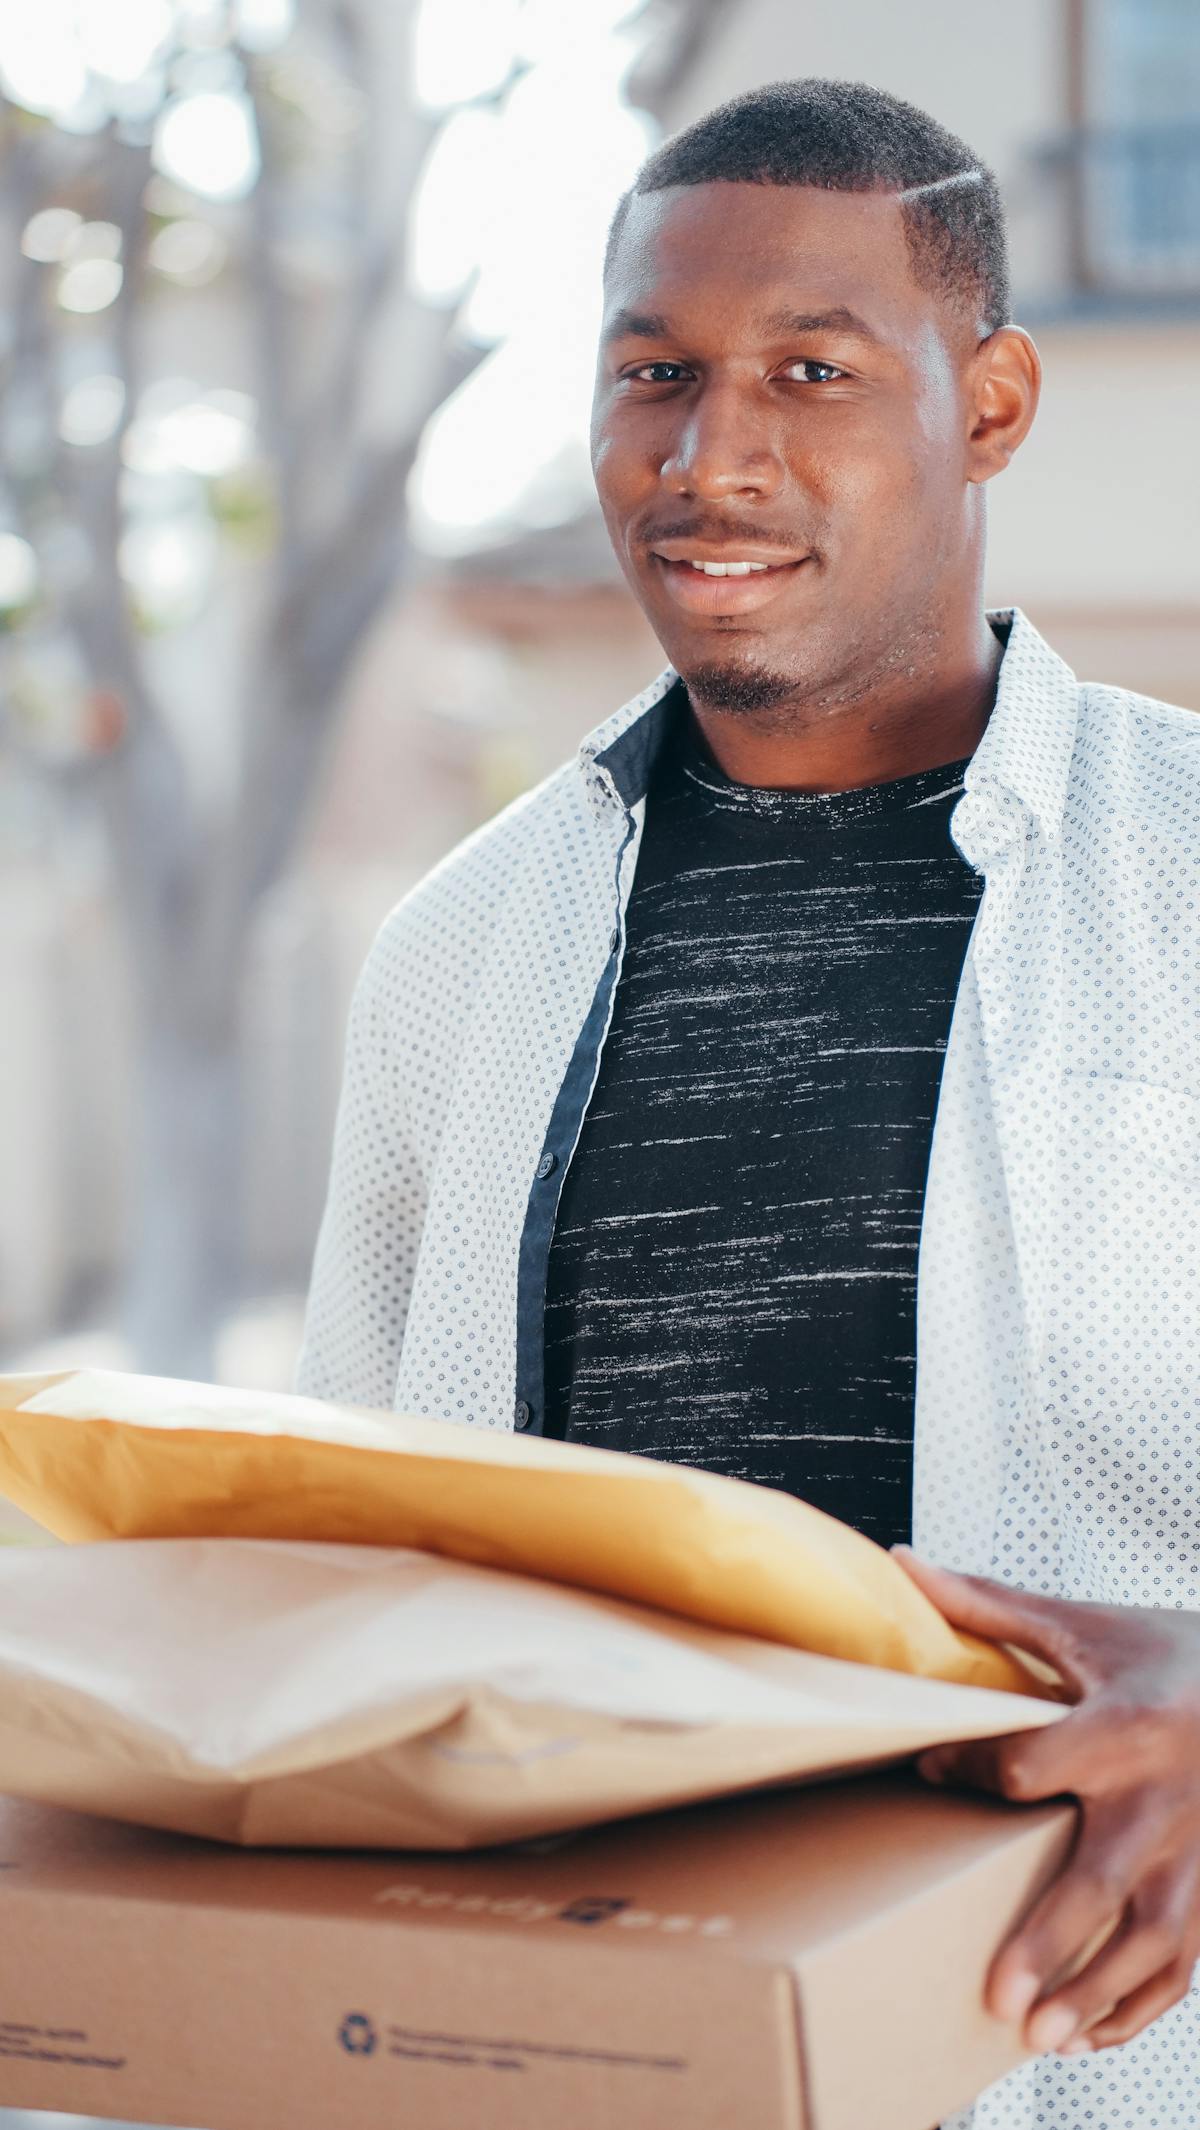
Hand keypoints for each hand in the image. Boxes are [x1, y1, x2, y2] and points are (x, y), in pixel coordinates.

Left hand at [892, 1547, 1199, 2055]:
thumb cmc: (1172, 1651)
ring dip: (1099, 1993)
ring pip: (1152, 1938)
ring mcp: (1195, 1849)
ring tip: (1042, 2036)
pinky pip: (1185, 1960)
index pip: (1036, 1766)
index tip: (931, 1770)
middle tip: (1001, 1996)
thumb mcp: (1085, 1624)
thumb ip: (991, 1605)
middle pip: (1102, 1878)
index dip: (974, 1771)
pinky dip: (1143, 2004)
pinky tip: (1095, 2033)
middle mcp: (1164, 1796)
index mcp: (1126, 1726)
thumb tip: (906, 1568)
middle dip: (1054, 1940)